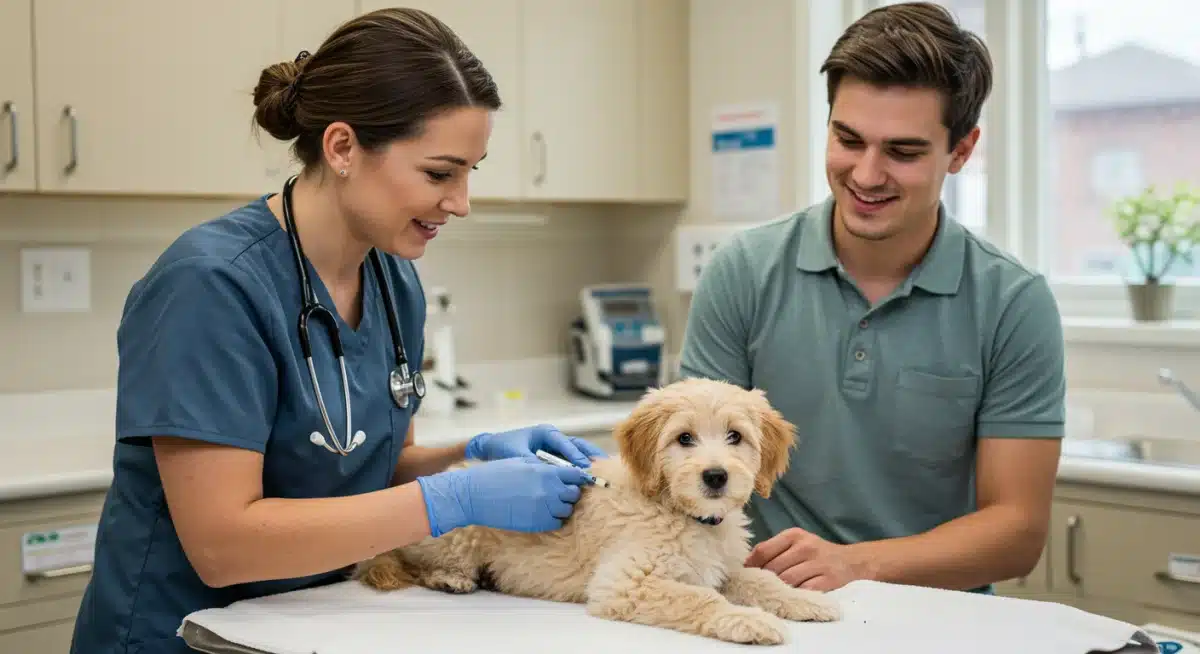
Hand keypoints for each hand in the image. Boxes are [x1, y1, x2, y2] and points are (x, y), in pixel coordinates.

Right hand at [416, 457, 590, 535]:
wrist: (474, 495)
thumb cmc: (495, 475)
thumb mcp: (522, 462)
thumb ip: (543, 467)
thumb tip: (561, 472)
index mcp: (546, 471)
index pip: (575, 475)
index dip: (576, 478)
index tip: (573, 481)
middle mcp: (549, 489)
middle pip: (574, 493)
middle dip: (569, 493)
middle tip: (559, 493)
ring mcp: (544, 508)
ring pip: (567, 510)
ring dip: (561, 507)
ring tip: (547, 504)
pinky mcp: (536, 523)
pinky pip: (556, 523)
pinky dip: (553, 519)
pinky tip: (541, 514)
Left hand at [464, 423, 606, 467]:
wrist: (491, 448)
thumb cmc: (503, 448)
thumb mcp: (516, 455)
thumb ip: (532, 463)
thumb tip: (547, 474)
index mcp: (545, 432)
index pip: (564, 443)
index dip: (575, 456)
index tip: (583, 467)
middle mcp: (553, 438)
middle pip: (577, 445)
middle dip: (590, 455)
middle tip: (604, 465)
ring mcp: (555, 446)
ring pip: (577, 451)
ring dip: (589, 460)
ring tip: (604, 470)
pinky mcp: (555, 456)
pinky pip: (570, 460)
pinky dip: (581, 467)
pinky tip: (590, 476)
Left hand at [744, 528, 867, 591]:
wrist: (852, 561)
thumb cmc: (816, 554)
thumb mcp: (795, 543)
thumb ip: (773, 550)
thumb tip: (746, 564)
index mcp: (794, 535)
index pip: (763, 550)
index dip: (751, 566)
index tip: (744, 576)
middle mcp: (806, 546)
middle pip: (773, 568)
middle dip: (763, 581)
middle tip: (754, 590)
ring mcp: (818, 563)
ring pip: (786, 581)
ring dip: (776, 590)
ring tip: (770, 596)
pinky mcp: (828, 580)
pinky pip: (803, 591)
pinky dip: (794, 596)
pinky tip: (789, 600)